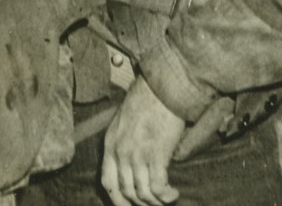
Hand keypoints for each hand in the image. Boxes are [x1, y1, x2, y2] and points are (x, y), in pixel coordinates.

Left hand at [100, 77, 184, 205]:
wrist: (162, 88)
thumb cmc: (146, 100)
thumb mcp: (123, 121)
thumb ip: (122, 143)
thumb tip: (130, 166)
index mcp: (110, 144)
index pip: (108, 183)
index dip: (118, 200)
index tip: (129, 205)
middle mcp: (120, 152)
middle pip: (126, 192)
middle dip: (140, 204)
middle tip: (153, 204)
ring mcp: (137, 155)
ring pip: (143, 194)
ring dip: (155, 202)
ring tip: (166, 199)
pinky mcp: (156, 155)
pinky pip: (158, 188)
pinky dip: (166, 196)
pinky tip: (173, 193)